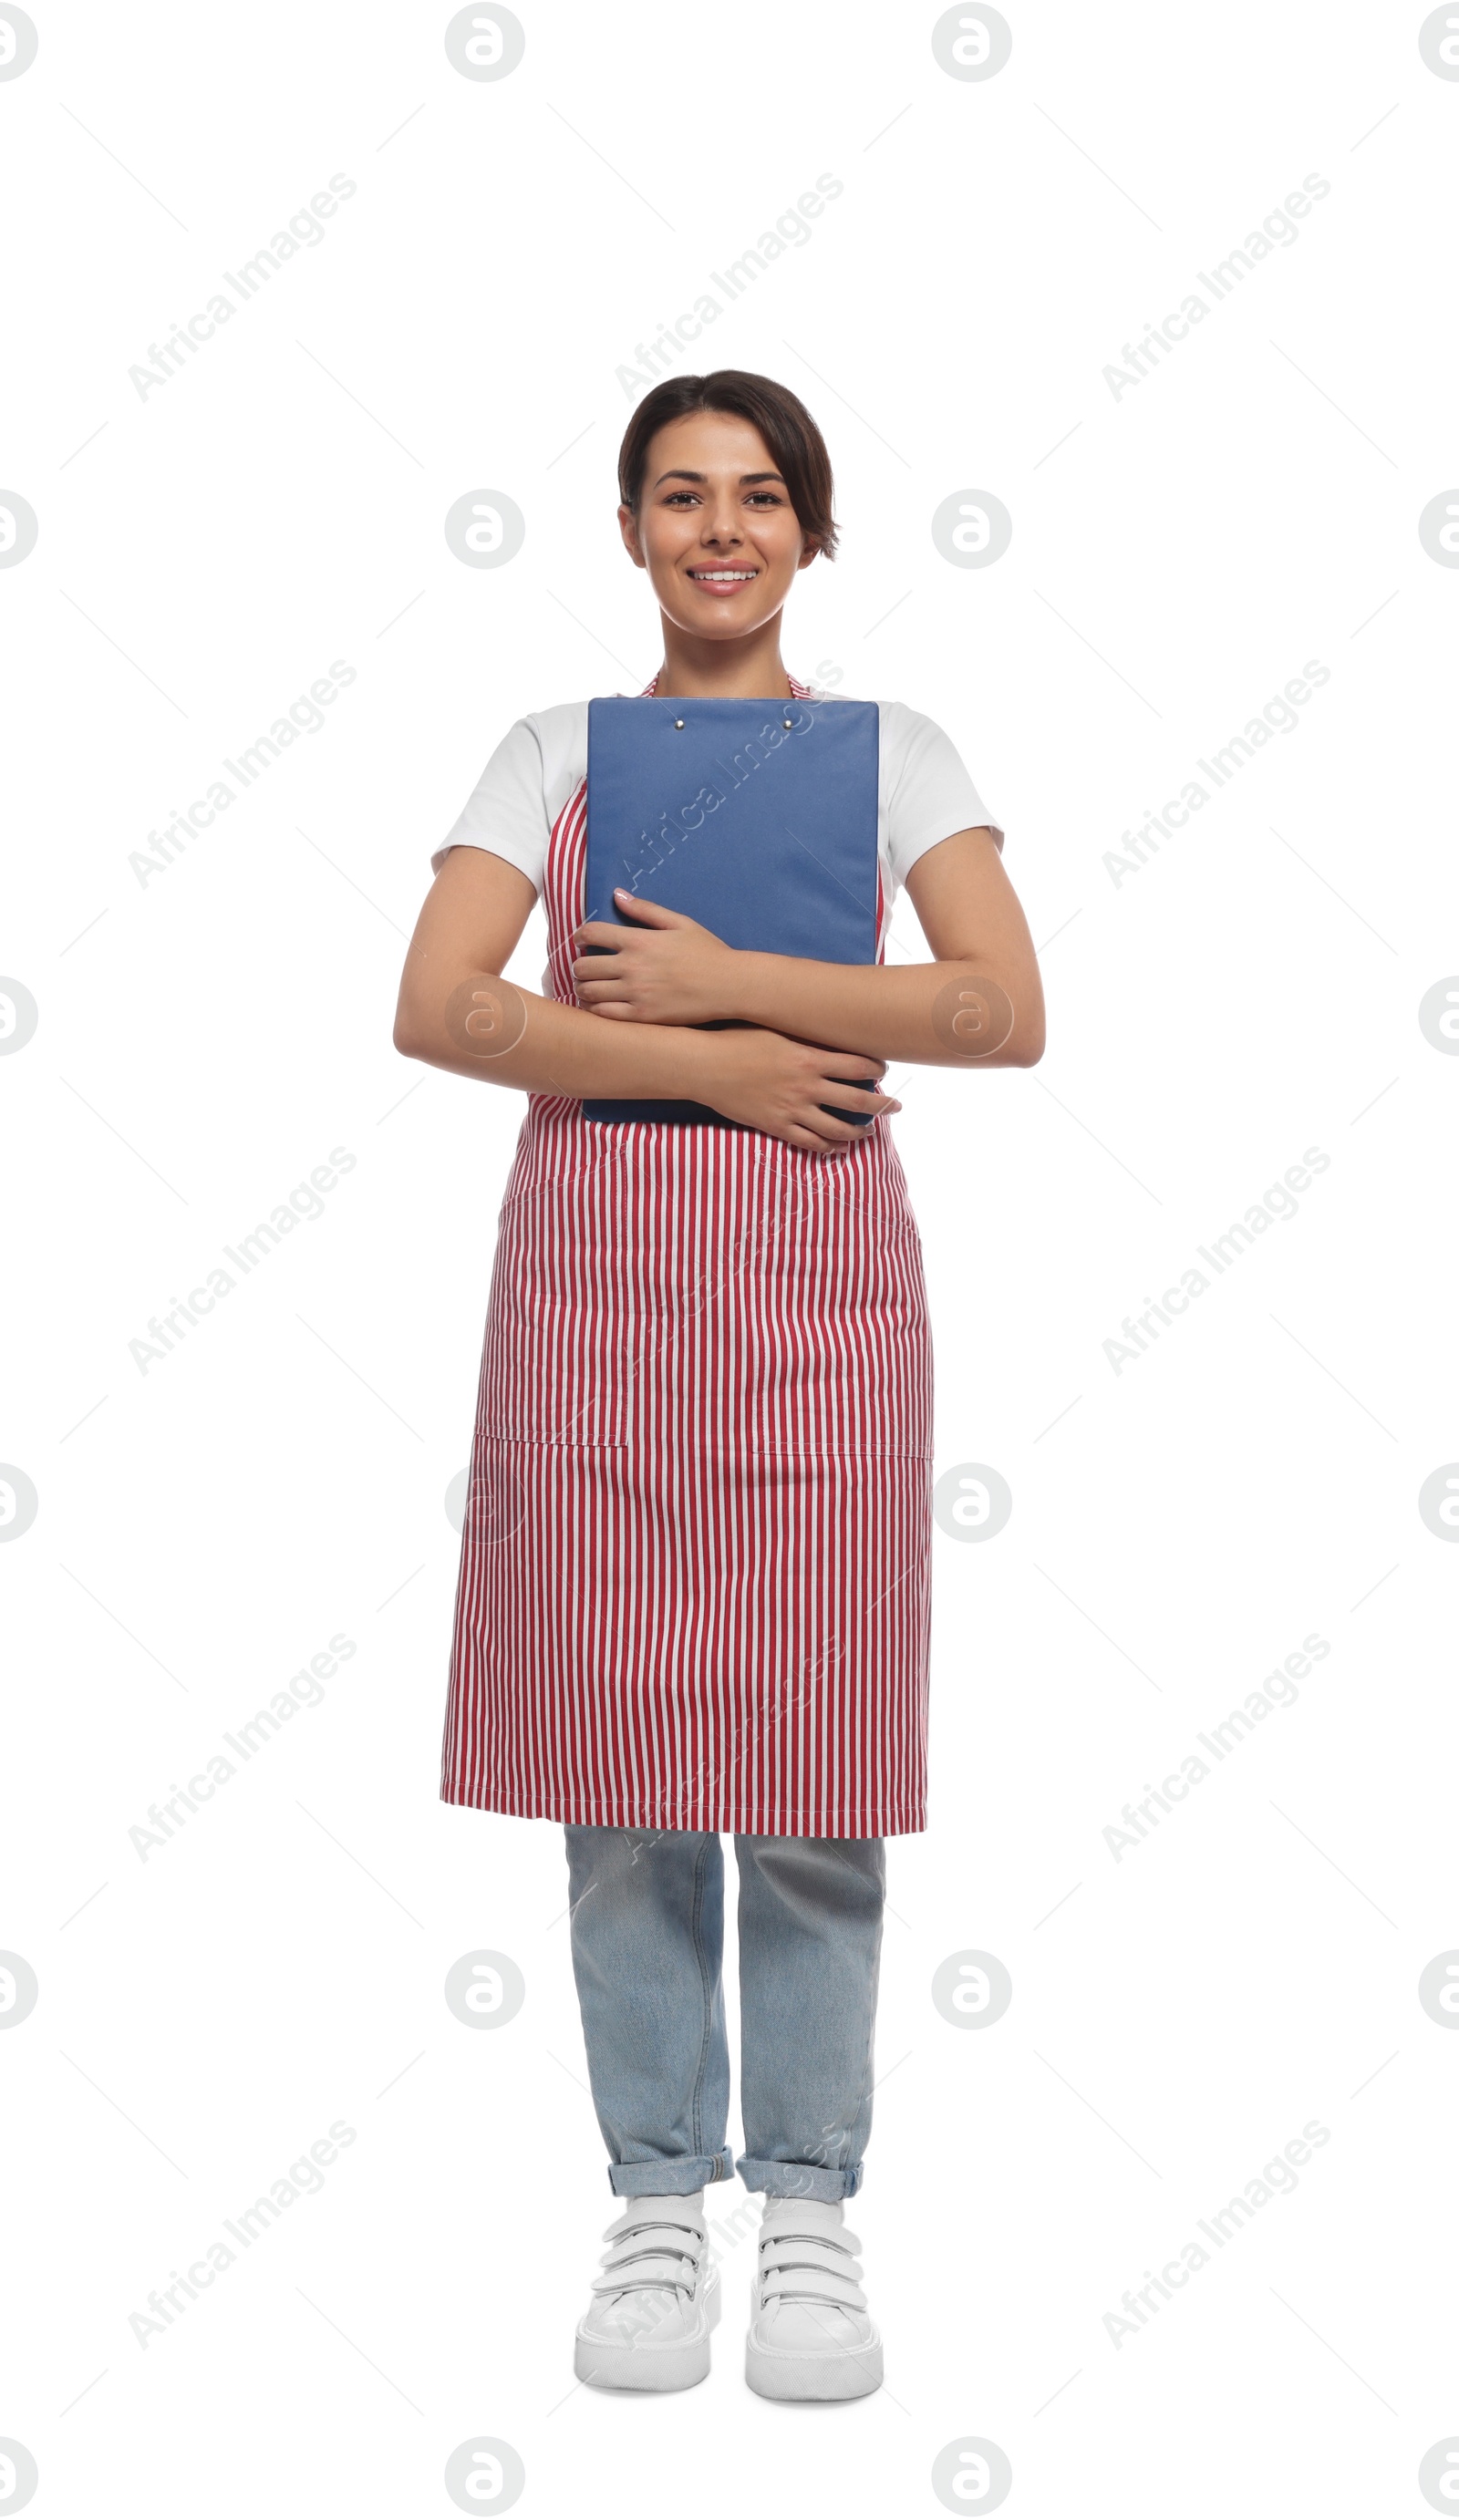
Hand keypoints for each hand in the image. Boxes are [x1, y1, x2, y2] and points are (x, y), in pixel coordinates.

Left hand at [572, 894, 740, 1024]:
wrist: (729, 985)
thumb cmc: (707, 952)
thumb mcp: (679, 923)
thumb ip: (645, 910)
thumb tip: (617, 894)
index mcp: (640, 940)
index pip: (592, 933)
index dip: (580, 935)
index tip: (580, 940)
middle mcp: (633, 966)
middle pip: (584, 966)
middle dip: (579, 965)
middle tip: (584, 967)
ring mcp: (636, 993)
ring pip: (589, 992)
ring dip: (582, 988)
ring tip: (588, 987)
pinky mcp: (642, 1016)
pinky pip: (604, 1014)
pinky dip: (593, 1009)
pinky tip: (597, 1006)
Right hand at [689, 1026, 901, 1155]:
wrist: (705, 1066)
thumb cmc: (736, 1039)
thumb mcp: (776, 1030)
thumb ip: (804, 1037)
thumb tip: (827, 1033)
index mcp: (810, 1058)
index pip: (858, 1065)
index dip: (877, 1069)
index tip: (884, 1070)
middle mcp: (807, 1086)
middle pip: (858, 1101)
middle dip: (883, 1105)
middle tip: (896, 1107)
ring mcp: (793, 1110)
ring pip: (838, 1129)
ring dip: (859, 1132)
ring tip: (869, 1132)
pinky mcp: (776, 1126)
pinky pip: (809, 1143)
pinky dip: (827, 1147)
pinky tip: (836, 1148)